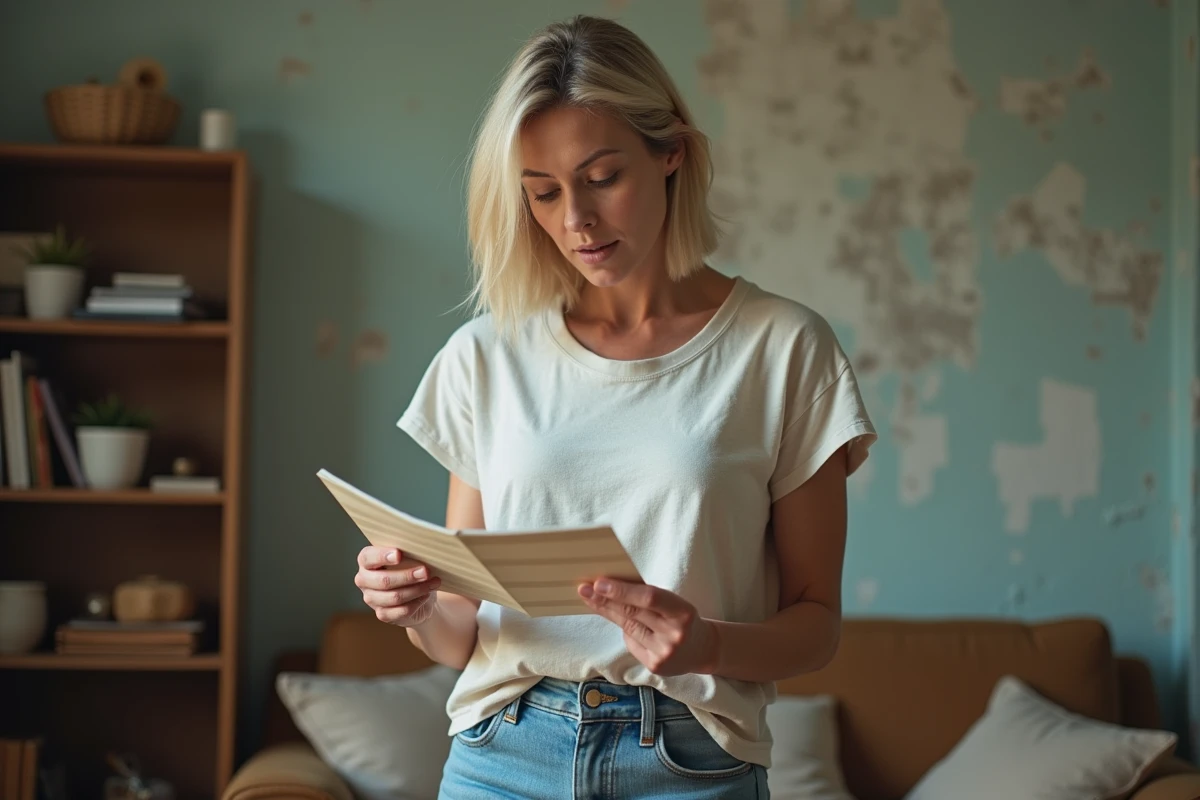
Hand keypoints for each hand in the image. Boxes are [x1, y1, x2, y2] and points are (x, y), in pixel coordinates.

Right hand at [355, 546, 442, 626]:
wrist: (419, 594)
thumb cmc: (412, 568)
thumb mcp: (409, 557)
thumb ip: (407, 552)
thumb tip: (420, 549)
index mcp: (366, 561)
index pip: (367, 557)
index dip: (382, 556)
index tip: (399, 554)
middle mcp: (364, 580)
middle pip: (384, 580)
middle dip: (407, 576)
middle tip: (426, 571)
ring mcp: (371, 599)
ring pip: (394, 597)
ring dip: (417, 589)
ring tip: (433, 583)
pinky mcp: (382, 614)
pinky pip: (401, 611)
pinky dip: (417, 602)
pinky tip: (426, 595)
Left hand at [578, 578, 718, 676]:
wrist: (702, 650)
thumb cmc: (683, 619)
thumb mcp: (675, 604)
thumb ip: (649, 597)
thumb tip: (613, 585)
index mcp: (683, 612)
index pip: (649, 598)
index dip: (622, 590)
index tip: (599, 583)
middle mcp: (674, 634)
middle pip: (633, 613)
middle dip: (606, 600)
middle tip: (585, 589)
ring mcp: (664, 652)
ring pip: (628, 628)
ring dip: (608, 612)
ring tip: (592, 599)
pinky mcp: (655, 666)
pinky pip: (631, 643)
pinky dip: (626, 632)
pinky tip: (624, 623)